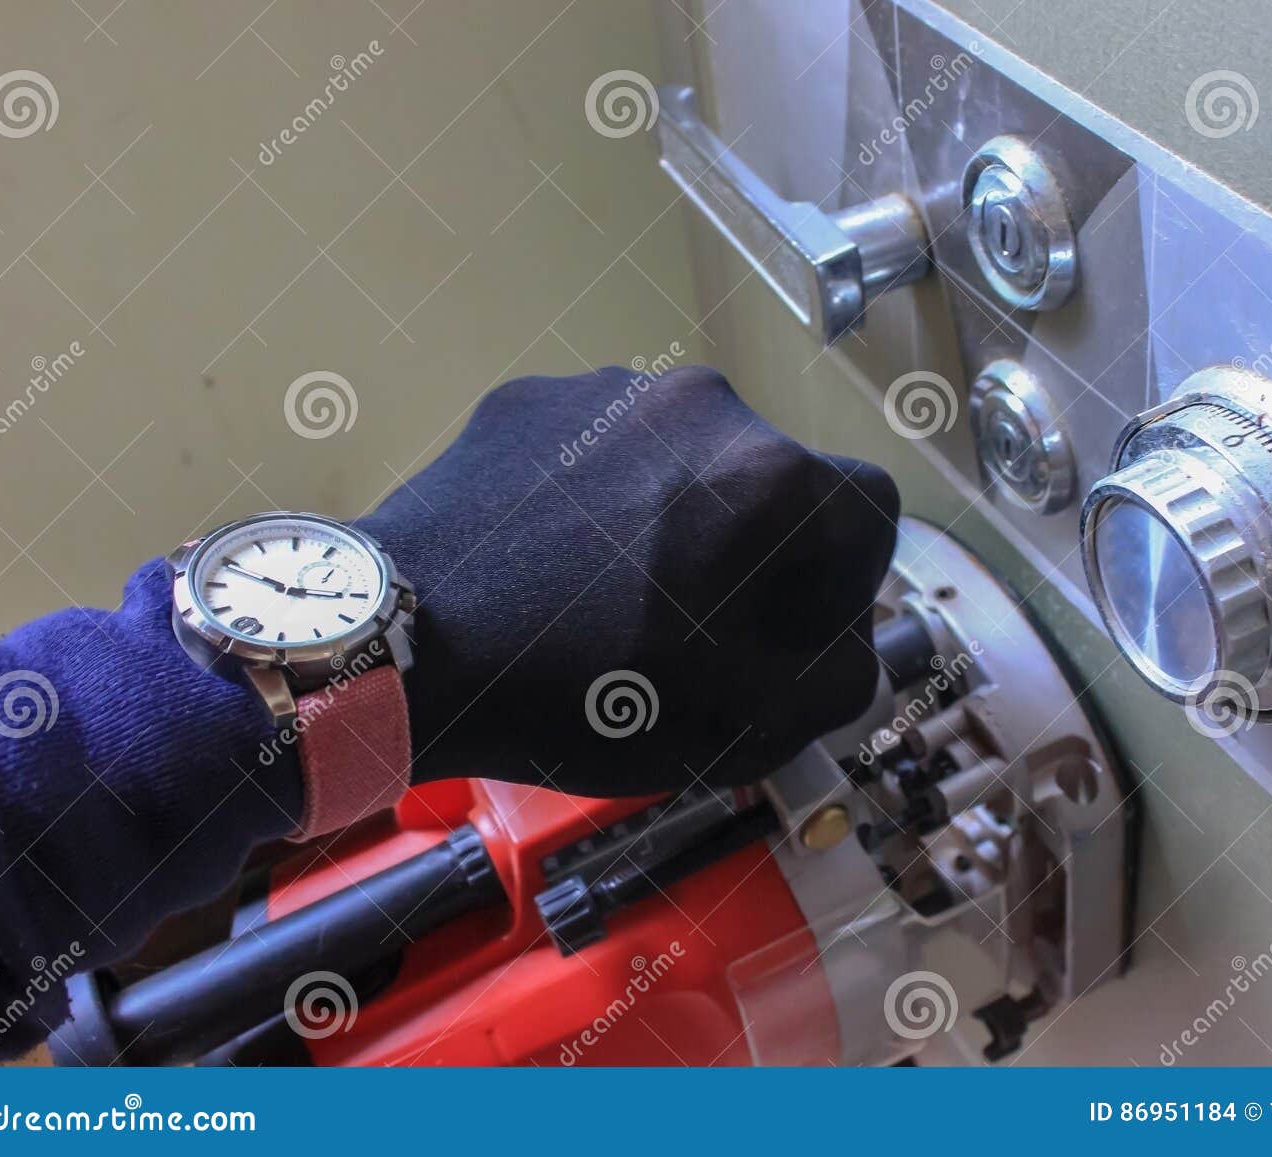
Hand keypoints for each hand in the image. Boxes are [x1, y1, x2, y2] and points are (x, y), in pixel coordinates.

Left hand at [358, 366, 898, 796]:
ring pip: (689, 459)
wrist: (403, 647)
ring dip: (681, 519)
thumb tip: (845, 641)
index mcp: (770, 476)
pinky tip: (553, 561)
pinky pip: (605, 446)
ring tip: (614, 593)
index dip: (847, 585)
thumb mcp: (747, 724)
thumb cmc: (586, 691)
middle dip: (760, 554)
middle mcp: (704, 404)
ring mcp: (609, 389)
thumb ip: (840, 678)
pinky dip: (603, 497)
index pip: (868, 511)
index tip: (788, 638)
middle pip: (776, 481)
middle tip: (700, 627)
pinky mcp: (531, 398)